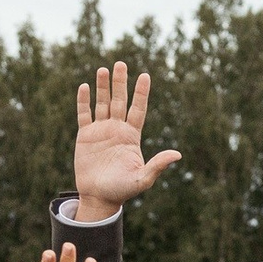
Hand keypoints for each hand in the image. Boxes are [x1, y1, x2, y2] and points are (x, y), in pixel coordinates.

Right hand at [72, 62, 180, 220]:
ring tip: (103, 69)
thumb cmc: (122, 190)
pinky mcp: (85, 136)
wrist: (99, 197)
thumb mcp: (142, 178)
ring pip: (102, 103)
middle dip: (120, 82)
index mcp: (132, 136)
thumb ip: (158, 165)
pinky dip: (84, 101)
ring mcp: (101, 131)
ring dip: (102, 87)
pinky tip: (85, 87)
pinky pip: (84, 114)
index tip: (144, 75)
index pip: (138, 109)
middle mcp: (117, 129)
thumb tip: (178, 154)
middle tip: (120, 63)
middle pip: (120, 101)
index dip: (141, 93)